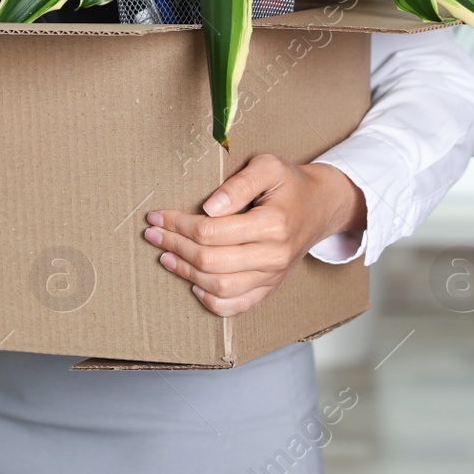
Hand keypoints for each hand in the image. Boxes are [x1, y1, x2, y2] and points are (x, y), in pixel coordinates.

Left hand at [145, 154, 366, 316]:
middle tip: (152, 234)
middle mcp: (274, 256)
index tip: (157, 216)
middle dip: (174, 247)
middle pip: (210, 261)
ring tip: (165, 256)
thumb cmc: (290, 184)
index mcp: (273, 224)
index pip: (211, 232)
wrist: (321, 206)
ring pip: (220, 287)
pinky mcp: (271, 287)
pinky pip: (238, 306)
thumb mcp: (268, 167)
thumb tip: (209, 207)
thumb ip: (238, 184)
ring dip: (185, 273)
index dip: (177, 225)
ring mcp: (273, 276)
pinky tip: (193, 285)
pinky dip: (212, 302)